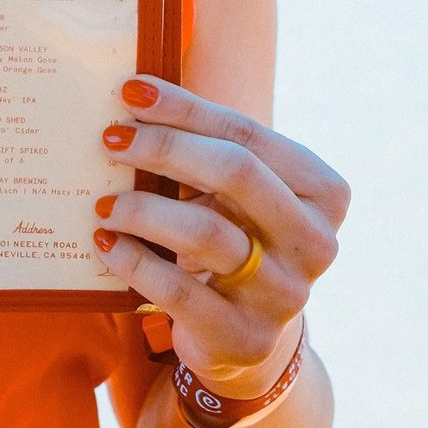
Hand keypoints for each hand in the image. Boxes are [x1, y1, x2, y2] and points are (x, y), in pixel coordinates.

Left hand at [94, 76, 349, 394]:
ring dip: (143, 208)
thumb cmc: (235, 238)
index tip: (131, 91)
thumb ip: (206, 150)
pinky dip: (134, 261)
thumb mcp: (237, 195)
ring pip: (206, 232)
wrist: (244, 334)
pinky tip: (106, 243)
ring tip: (105, 202)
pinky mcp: (245, 337)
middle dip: (165, 147)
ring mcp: (284, 294)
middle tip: (110, 139)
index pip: (248, 134)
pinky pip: (179, 290)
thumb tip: (133, 97)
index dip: (186, 109)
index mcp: (323, 192)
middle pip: (235, 173)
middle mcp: (315, 242)